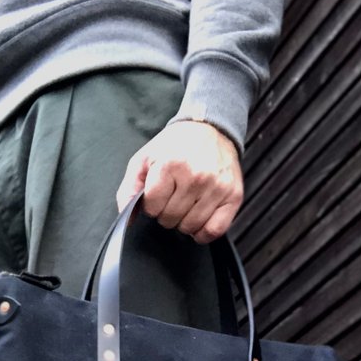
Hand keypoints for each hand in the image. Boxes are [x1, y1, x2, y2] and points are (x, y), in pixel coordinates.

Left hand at [116, 120, 243, 243]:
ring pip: (190, 227)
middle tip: (173, 197)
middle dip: (166, 213)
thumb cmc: (175, 145)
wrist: (211, 128)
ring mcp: (217, 187)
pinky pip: (215, 230)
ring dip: (184, 222)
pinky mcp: (233, 196)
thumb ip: (129, 188)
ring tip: (186, 204)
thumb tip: (127, 219)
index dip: (151, 205)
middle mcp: (196, 176)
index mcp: (171, 164)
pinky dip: (204, 232)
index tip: (158, 194)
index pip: (153, 207)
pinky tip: (199, 219)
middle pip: (170, 219)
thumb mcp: (144, 158)